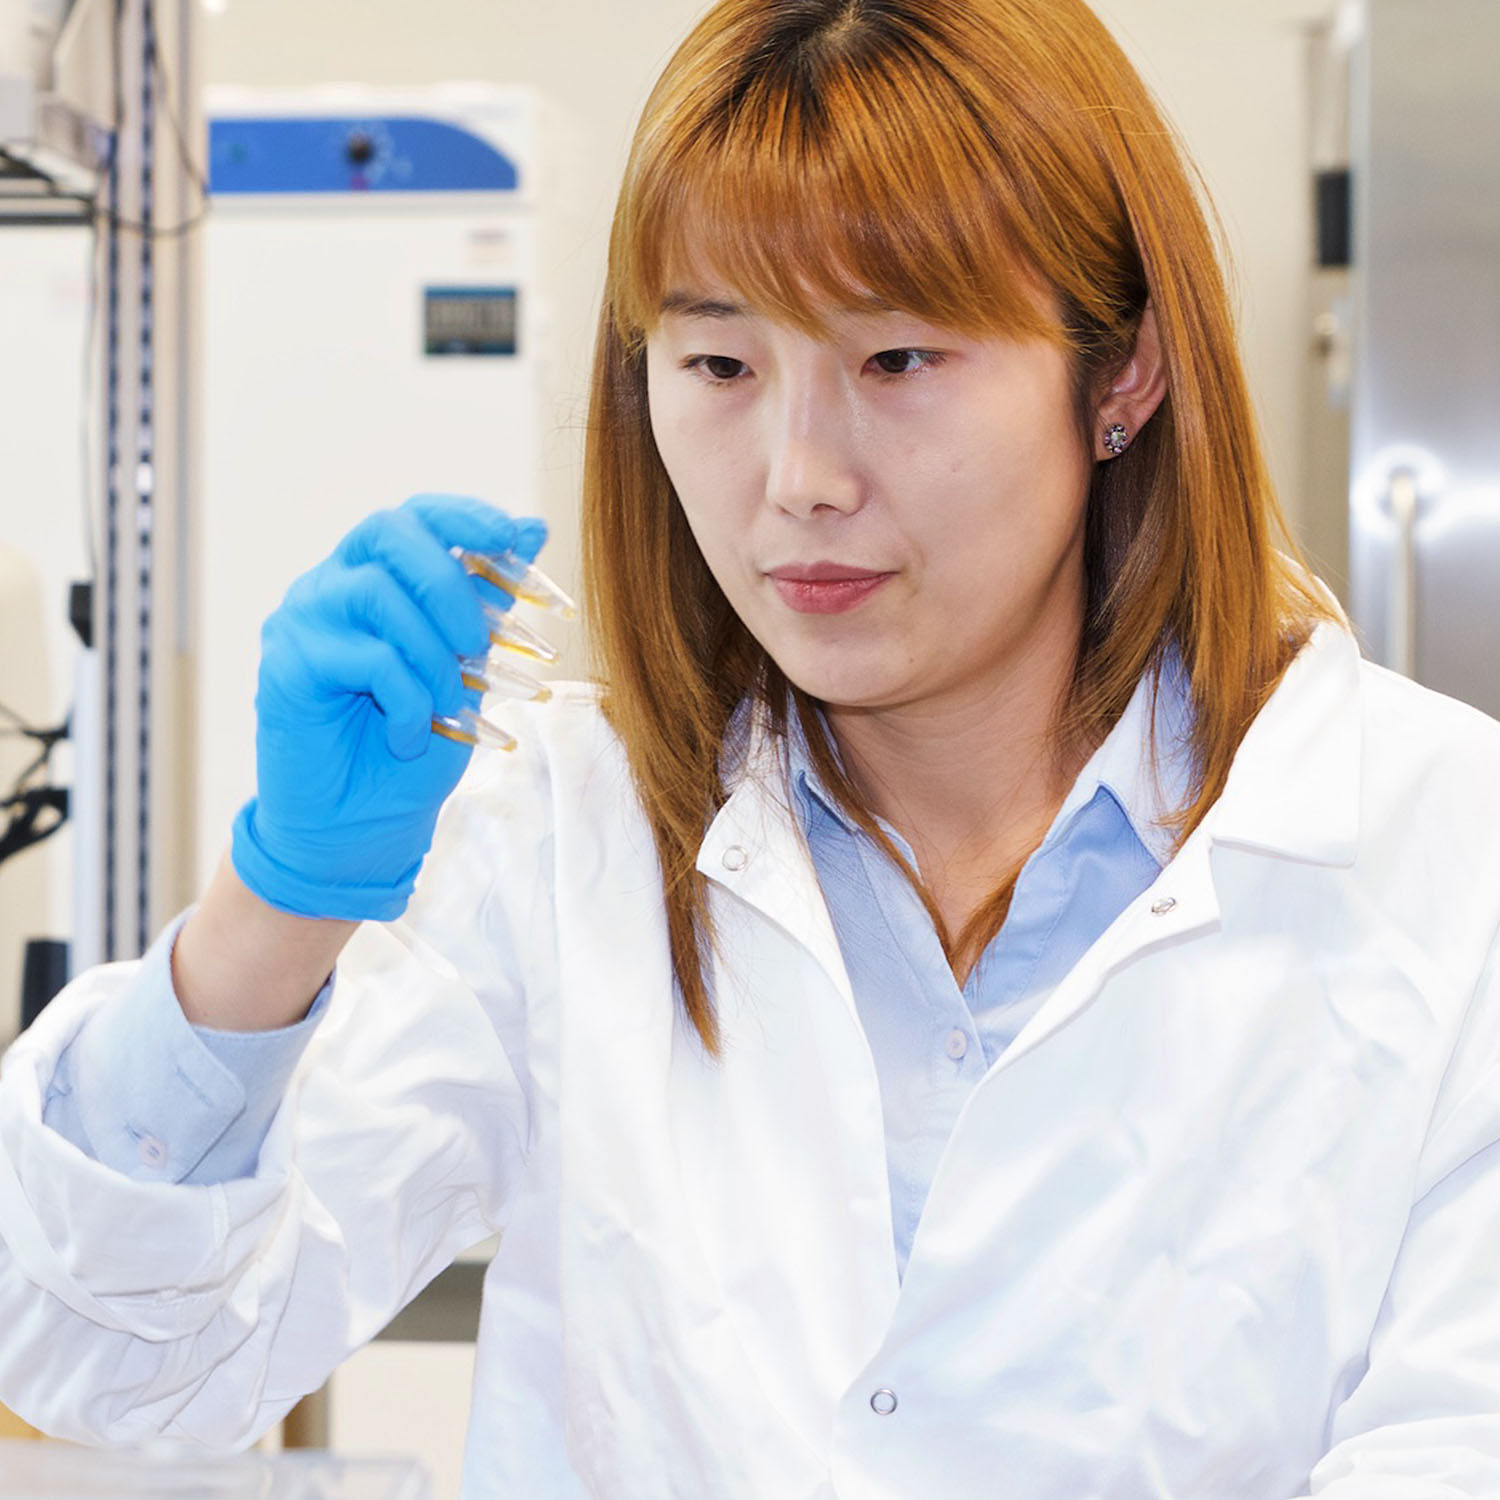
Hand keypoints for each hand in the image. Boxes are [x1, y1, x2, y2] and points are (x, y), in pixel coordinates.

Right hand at [230, 495, 546, 920]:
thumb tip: (530, 528)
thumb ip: (489, 603)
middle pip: (388, 532)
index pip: (415, 515)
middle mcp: (330, 586)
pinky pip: (364, 656)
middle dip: (450, 582)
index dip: (465, 515)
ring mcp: (302, 621)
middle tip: (479, 642)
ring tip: (447, 705)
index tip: (513, 539)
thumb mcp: (467, 670)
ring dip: (431, 653)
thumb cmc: (409, 750)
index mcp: (374, 577)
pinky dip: (406, 698)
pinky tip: (408, 735)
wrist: (357, 829)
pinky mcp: (287, 665)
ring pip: (376, 593)